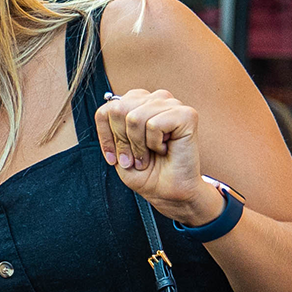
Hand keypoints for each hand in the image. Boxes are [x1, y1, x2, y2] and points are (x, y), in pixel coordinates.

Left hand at [94, 89, 210, 221]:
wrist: (169, 191)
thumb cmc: (146, 171)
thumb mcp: (117, 150)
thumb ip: (111, 127)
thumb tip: (109, 109)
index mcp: (138, 103)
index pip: (107, 109)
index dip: (105, 135)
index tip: (113, 157)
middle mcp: (155, 99)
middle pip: (118, 110)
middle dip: (122, 141)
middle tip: (134, 158)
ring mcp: (172, 105)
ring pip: (134, 117)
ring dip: (138, 145)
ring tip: (149, 154)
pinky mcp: (186, 114)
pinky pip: (154, 125)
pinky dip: (154, 144)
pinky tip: (165, 148)